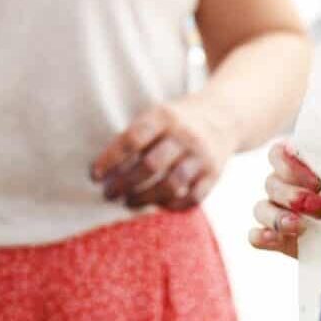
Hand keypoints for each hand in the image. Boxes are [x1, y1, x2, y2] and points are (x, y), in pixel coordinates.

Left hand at [91, 99, 232, 213]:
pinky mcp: (214, 174)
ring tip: (129, 202)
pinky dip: (172, 205)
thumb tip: (106, 169)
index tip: (96, 176)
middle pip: (151, 165)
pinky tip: (158, 205)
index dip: (111, 159)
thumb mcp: (158, 115)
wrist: (224, 116)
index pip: (133, 140)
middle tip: (109, 194)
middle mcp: (185, 136)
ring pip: (172, 184)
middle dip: (126, 183)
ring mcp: (202, 156)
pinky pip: (192, 197)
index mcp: (164, 117)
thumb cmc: (177, 121)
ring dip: (147, 197)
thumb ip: (137, 136)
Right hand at [246, 140, 320, 258]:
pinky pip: (256, 236)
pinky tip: (274, 238)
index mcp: (305, 168)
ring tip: (301, 227)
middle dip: (293, 195)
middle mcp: (287, 188)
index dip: (291, 164)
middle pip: (271, 182)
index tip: (317, 181)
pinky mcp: (280, 241)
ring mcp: (280, 214)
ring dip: (278, 216)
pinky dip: (261, 236)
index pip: (280, 153)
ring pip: (261, 208)